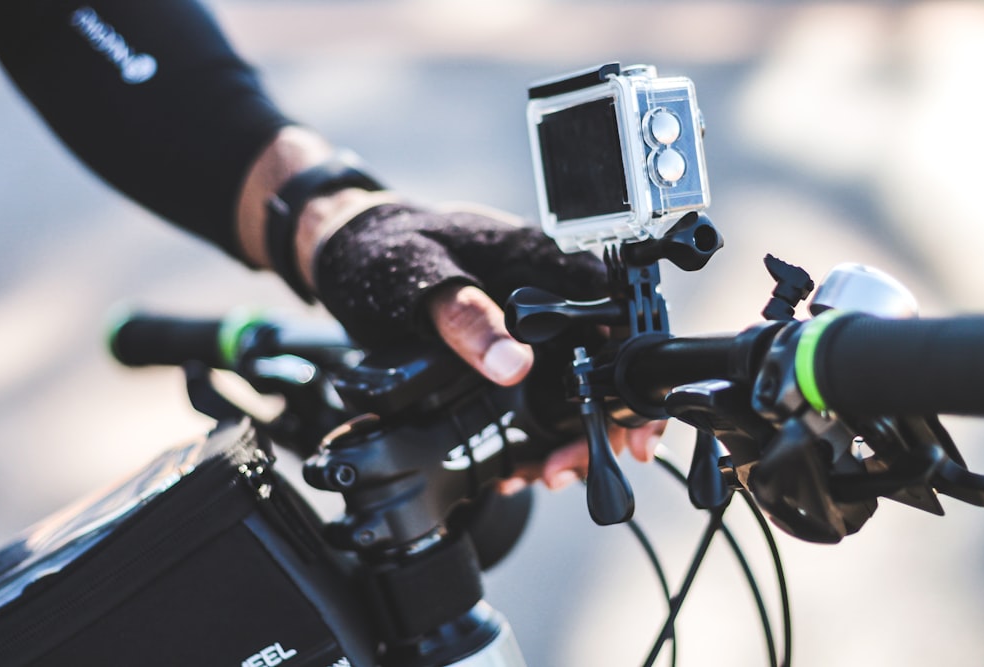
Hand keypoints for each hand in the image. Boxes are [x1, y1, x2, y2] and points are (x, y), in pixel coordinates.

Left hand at [235, 130, 663, 491]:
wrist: (349, 255)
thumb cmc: (386, 247)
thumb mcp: (422, 276)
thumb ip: (466, 316)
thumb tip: (511, 364)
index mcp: (538, 264)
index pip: (611, 314)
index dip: (631, 371)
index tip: (633, 419)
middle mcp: (541, 300)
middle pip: (599, 365)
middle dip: (604, 422)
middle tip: (590, 462)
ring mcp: (521, 333)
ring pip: (569, 393)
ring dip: (569, 440)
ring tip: (550, 475)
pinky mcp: (497, 359)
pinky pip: (530, 404)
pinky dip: (531, 440)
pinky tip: (520, 467)